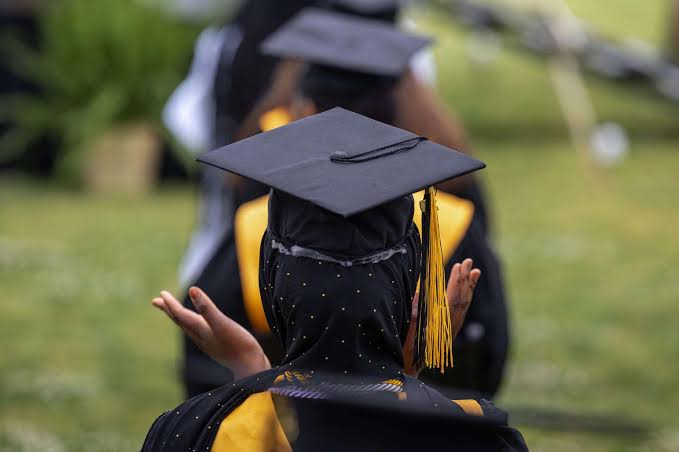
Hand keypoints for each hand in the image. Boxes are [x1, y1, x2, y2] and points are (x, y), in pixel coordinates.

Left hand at [152, 287, 270, 379]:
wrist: (252, 369)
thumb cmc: (239, 346)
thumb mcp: (222, 324)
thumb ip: (207, 308)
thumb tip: (192, 289)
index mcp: (201, 330)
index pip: (181, 315)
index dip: (171, 304)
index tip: (161, 294)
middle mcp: (202, 337)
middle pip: (181, 321)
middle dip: (169, 310)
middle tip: (156, 301)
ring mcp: (210, 344)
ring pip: (190, 328)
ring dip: (181, 318)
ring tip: (175, 312)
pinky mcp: (219, 347)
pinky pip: (201, 333)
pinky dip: (194, 326)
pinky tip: (201, 327)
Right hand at [403, 258, 480, 375]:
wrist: (411, 370)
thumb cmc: (406, 351)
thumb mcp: (407, 333)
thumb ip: (414, 315)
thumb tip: (419, 294)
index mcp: (439, 326)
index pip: (452, 300)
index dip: (456, 282)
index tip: (458, 266)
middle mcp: (449, 327)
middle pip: (461, 300)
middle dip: (464, 280)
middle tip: (468, 262)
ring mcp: (451, 328)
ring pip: (463, 305)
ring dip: (468, 287)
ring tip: (473, 271)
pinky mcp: (449, 329)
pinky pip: (460, 310)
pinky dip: (464, 297)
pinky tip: (466, 288)